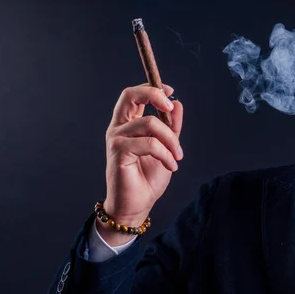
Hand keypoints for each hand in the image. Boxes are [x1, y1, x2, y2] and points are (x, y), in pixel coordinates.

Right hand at [100, 83, 183, 245]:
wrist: (137, 204)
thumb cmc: (148, 178)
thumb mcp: (167, 147)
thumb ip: (171, 127)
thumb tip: (177, 104)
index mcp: (128, 124)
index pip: (133, 95)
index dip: (152, 88)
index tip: (170, 91)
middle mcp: (119, 128)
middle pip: (130, 95)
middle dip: (154, 94)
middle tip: (170, 107)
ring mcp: (116, 139)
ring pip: (150, 123)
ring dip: (171, 140)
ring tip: (178, 156)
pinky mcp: (118, 153)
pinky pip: (150, 144)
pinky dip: (166, 154)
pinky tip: (172, 165)